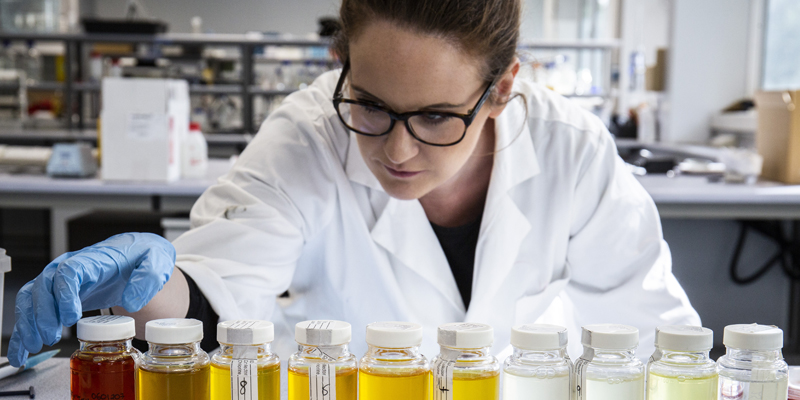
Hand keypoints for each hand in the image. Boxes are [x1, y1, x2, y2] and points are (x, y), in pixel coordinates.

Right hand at [7, 232, 175, 366]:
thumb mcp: (157, 261)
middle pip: (45, 285)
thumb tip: (132, 301)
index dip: (65, 295)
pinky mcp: (61, 293)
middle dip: (42, 313)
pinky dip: (25, 327)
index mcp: (96, 259)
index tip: (69, 317)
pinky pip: (34, 307)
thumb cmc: (146, 256)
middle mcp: (73, 266)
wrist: (140, 255)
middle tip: (51, 337)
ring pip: (34, 296)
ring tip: (35, 345)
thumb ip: (149, 278)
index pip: (70, 271)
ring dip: (29, 321)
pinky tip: (23, 348)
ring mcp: (64, 280)